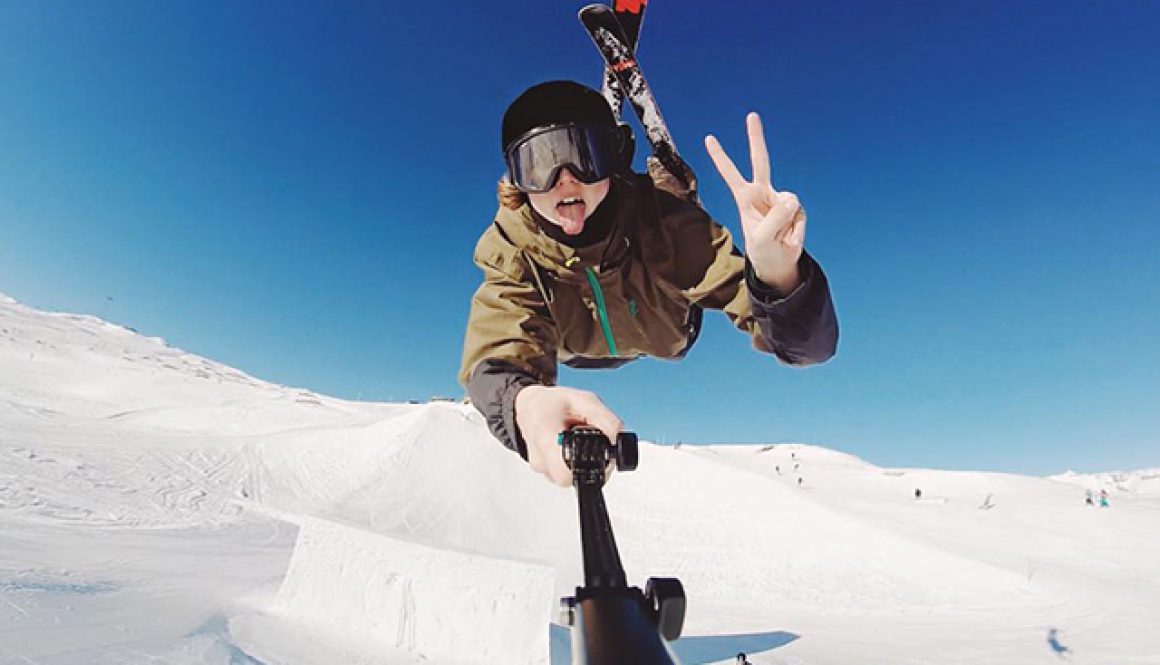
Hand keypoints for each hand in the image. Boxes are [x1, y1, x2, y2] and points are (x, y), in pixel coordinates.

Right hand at [514, 385, 622, 486]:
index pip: (565, 473)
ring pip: (569, 479)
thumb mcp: (586, 400)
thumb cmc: (552, 402)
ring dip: (578, 463)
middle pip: (573, 479)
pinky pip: (562, 474)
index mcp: (546, 436)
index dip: (587, 469)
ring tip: (575, 440)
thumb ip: (607, 421)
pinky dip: (570, 462)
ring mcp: (539, 467)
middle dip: (589, 465)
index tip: (596, 454)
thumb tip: (619, 442)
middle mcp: (540, 457)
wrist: (528, 405)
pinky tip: (568, 445)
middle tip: (589, 442)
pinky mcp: (542, 470)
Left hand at [705, 112, 804, 293]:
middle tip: (751, 114)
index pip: (730, 173)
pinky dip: (795, 228)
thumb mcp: (762, 237)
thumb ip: (775, 217)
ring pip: (786, 201)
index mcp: (745, 197)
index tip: (708, 138)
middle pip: (760, 160)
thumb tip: (792, 199)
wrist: (779, 263)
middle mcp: (762, 192)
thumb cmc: (763, 250)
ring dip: (783, 222)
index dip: (720, 157)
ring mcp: (780, 198)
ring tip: (777, 235)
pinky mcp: (796, 208)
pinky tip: (788, 234)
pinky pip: (798, 214)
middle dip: (756, 137)